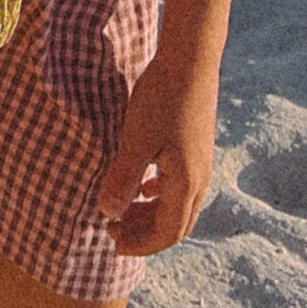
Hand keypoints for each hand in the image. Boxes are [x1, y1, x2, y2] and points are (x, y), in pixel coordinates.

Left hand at [97, 54, 218, 254]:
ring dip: (149, 213)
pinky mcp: (194, 147)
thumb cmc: (160, 99)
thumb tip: (108, 214)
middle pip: (174, 224)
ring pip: (176, 204)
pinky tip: (142, 186)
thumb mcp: (136, 139)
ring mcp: (199, 163)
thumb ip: (122, 178)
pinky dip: (158, 193)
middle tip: (110, 230)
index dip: (140, 245)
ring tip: (120, 210)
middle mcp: (199, 180)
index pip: (167, 234)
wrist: (189, 62)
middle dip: (143, 233)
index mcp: (186, 184)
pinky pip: (179, 184)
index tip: (111, 241)